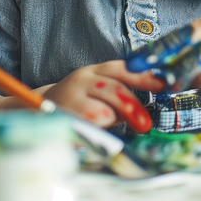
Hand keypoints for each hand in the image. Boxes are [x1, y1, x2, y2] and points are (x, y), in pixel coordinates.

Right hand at [43, 61, 165, 133]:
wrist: (37, 110)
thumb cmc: (76, 103)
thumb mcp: (97, 92)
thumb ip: (119, 95)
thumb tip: (146, 110)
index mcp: (96, 71)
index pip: (122, 69)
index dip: (144, 77)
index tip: (163, 86)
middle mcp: (84, 78)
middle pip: (116, 89)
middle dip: (134, 107)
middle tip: (145, 124)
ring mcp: (72, 96)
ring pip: (104, 109)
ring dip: (112, 121)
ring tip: (106, 123)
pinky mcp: (64, 116)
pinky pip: (88, 127)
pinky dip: (96, 131)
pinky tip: (92, 129)